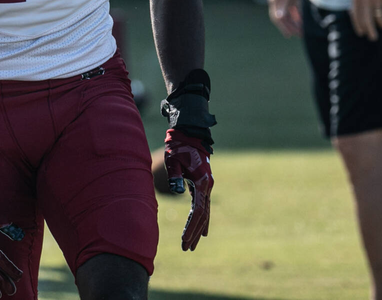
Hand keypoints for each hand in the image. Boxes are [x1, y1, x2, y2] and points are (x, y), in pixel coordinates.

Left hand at [164, 129, 212, 250]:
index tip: (184, 240)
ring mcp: (207, 185)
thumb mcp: (173, 160)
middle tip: (187, 249)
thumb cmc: (178, 146)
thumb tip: (178, 192)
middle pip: (202, 215)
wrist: (189, 133)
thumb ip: (175, 176)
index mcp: (202, 182)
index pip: (197, 211)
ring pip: (204, 212)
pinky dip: (202, 219)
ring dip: (199, 228)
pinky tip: (202, 230)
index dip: (191, 227)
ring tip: (192, 245)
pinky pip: (203, 206)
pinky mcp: (203, 184)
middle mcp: (207, 186)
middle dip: (194, 233)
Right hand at [266, 0, 301, 37]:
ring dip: (294, 23)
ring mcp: (285, 0)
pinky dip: (297, 16)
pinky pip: (293, 10)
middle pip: (283, 18)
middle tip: (300, 34)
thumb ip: (283, 3)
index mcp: (275, 0)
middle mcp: (278, 2)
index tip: (290, 35)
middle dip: (291, 27)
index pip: (277, 18)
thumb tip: (278, 17)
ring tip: (303, 30)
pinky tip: (303, 22)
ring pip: (288, 15)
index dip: (283, 27)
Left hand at [350, 0, 381, 40]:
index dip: (359, 27)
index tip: (361, 34)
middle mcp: (366, 0)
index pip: (357, 18)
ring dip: (381, 25)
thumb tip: (352, 17)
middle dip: (370, 32)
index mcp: (356, 0)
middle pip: (367, 21)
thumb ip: (354, 4)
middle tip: (372, 38)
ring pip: (379, 18)